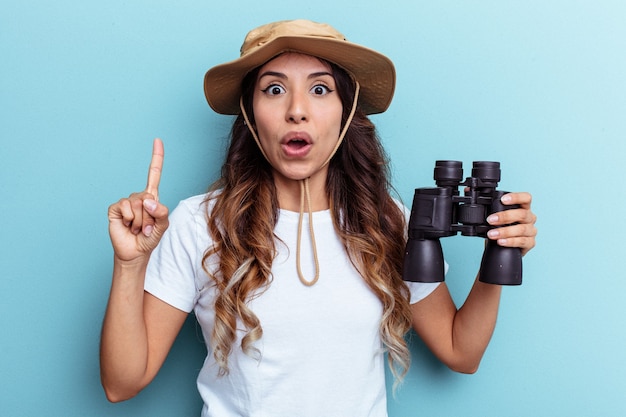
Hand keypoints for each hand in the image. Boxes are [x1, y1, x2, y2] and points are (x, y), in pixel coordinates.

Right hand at [108, 139, 169, 262]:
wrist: (135, 253)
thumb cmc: (149, 238)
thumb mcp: (162, 226)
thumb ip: (161, 212)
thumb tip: (148, 201)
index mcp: (152, 197)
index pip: (154, 173)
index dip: (156, 157)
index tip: (157, 140)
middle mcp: (139, 197)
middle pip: (149, 198)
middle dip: (150, 217)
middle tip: (146, 227)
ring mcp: (126, 202)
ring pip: (138, 205)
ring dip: (140, 221)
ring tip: (137, 228)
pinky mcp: (115, 208)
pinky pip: (125, 208)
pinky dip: (129, 220)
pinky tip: (127, 226)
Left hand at [486, 192, 536, 255]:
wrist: (504, 244)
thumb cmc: (501, 226)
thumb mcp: (494, 214)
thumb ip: (484, 203)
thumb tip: (467, 190)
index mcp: (523, 207)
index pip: (526, 198)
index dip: (516, 197)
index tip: (503, 200)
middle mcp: (529, 218)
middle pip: (522, 214)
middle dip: (505, 217)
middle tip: (490, 220)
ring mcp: (531, 231)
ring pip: (522, 229)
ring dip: (505, 231)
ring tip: (491, 234)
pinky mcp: (530, 243)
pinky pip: (523, 242)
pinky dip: (510, 242)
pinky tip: (501, 242)